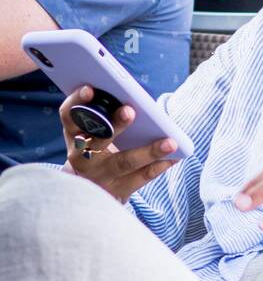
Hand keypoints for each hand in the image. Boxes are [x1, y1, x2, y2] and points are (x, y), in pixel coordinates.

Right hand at [59, 84, 178, 203]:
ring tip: (171, 142)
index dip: (77, 101)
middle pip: (97, 141)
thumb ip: (103, 116)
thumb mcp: (90, 133)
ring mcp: (99, 177)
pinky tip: (175, 157)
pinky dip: (159, 166)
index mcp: (73, 135)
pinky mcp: (117, 191)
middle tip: (130, 111)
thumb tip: (131, 95)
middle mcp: (82, 157)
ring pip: (123, 162)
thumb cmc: (96, 149)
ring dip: (148, 151)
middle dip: (114, 125)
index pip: (69, 116)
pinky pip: (141, 178)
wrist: (88, 191)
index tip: (90, 88)